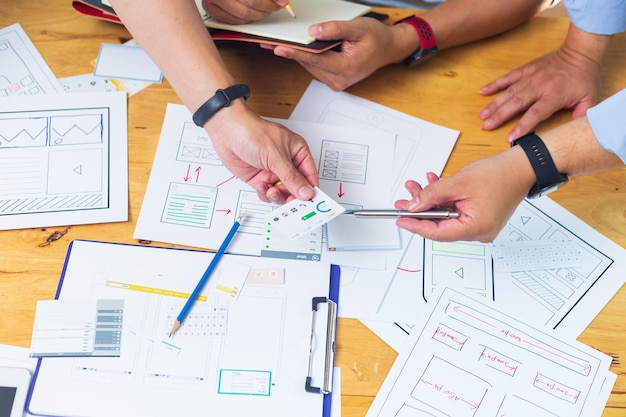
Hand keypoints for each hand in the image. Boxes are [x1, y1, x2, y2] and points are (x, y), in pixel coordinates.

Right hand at [202, 0, 285, 23]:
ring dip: (258, 15)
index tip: (282, 2)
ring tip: (265, 9)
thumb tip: (281, 1)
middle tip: (275, 6)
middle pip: (249, 6)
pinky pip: (232, 21)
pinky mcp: (210, 9)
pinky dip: (246, 20)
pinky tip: (252, 13)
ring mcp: (211, 0)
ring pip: (242, 16)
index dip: (270, 1)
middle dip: (267, 8)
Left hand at [207, 103, 318, 202]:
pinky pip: (267, 193)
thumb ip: (291, 177)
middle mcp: (286, 163)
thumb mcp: (276, 156)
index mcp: (297, 152)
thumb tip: (306, 192)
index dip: (311, 190)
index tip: (311, 202)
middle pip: (297, 188)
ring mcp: (273, 172)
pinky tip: (261, 186)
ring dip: (277, 196)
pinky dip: (265, 194)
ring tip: (271, 191)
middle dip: (293, 196)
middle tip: (291, 204)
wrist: (227, 132)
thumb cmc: (252, 132)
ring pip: (282, 193)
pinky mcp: (260, 178)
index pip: (310, 175)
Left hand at [272, 17, 407, 90]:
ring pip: (311, 66)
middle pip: (310, 64)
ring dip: (299, 54)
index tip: (280, 49)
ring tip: (285, 42)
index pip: (316, 60)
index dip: (296, 53)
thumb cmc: (376, 39)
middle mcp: (340, 79)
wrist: (388, 49)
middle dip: (294, 51)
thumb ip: (334, 29)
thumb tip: (313, 31)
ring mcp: (336, 82)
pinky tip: (301, 48)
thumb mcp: (357, 28)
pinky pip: (315, 68)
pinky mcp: (333, 80)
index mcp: (347, 68)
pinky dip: (308, 58)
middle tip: (275, 40)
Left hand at [394, 147, 533, 241]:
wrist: (521, 167)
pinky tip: (433, 185)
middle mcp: (479, 232)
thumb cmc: (500, 175)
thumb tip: (413, 206)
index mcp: (476, 228)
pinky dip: (443, 200)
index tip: (400, 220)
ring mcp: (479, 225)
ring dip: (431, 201)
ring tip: (417, 187)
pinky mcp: (479, 218)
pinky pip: (455, 212)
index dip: (415, 226)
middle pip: (440, 226)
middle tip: (404, 200)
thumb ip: (432, 195)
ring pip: (446, 217)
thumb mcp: (458, 183)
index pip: (437, 233)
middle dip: (420, 210)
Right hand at [479, 24, 606, 142]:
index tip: (511, 137)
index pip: (535, 113)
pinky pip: (508, 77)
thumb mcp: (590, 98)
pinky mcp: (526, 70)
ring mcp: (531, 77)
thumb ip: (582, 115)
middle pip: (516, 103)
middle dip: (500, 115)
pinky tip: (483, 92)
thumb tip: (573, 130)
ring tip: (482, 115)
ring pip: (509, 92)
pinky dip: (495, 84)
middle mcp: (539, 87)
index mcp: (554, 95)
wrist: (580, 52)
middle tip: (486, 126)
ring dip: (495, 104)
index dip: (522, 126)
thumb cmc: (584, 77)